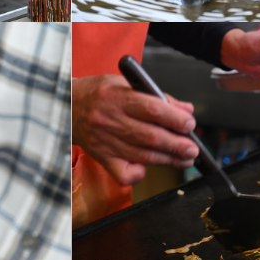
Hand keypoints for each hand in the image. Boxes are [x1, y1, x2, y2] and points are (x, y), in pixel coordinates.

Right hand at [72, 74, 197, 185]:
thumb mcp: (125, 84)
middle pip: (150, 137)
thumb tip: (185, 109)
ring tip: (184, 158)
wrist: (66, 106)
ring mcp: (106, 141)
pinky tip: (149, 168)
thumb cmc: (97, 93)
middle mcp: (110, 120)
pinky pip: (123, 174)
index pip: (151, 109)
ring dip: (168, 159)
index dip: (174, 118)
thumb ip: (156, 97)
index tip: (189, 123)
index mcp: (117, 97)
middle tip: (193, 148)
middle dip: (177, 145)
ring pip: (142, 156)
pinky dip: (139, 174)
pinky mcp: (102, 157)